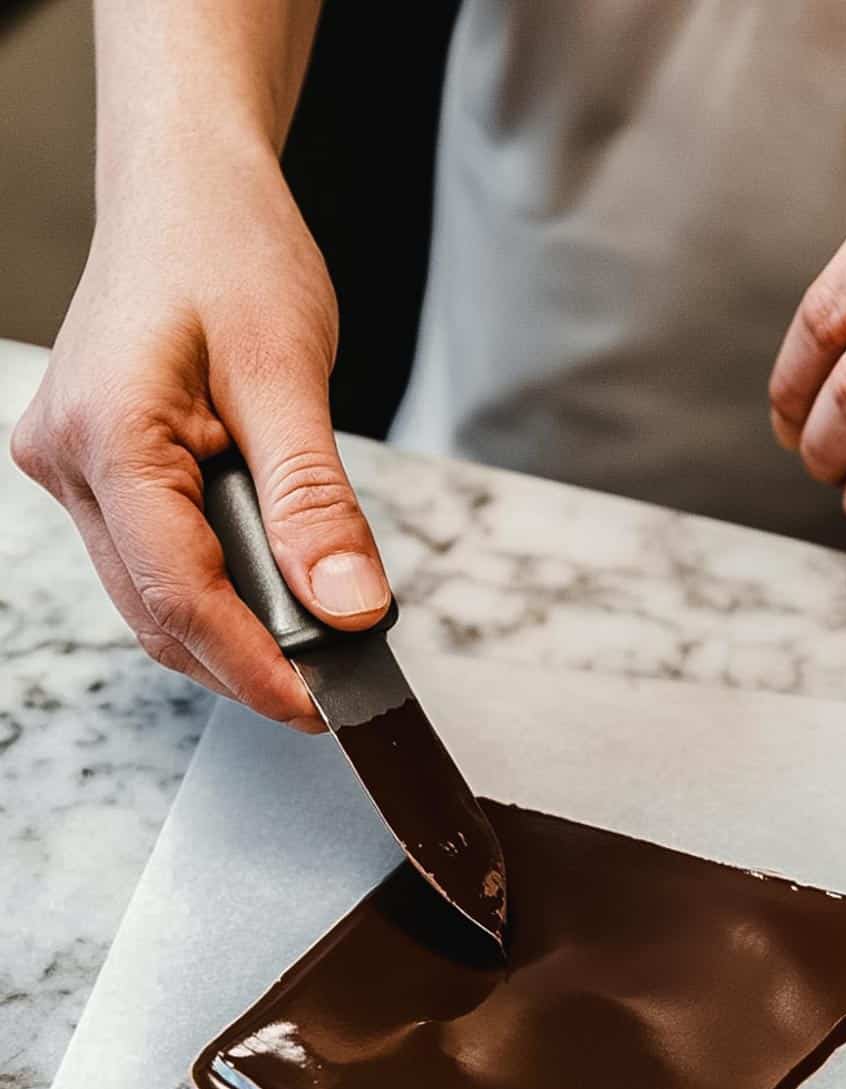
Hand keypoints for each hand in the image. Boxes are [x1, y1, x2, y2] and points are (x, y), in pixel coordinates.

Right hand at [10, 136, 389, 729]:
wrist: (187, 191)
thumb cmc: (230, 250)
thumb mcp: (290, 373)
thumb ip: (316, 502)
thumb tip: (349, 607)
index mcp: (107, 434)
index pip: (180, 594)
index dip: (256, 666)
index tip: (322, 709)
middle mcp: (66, 463)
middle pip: (158, 613)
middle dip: (247, 661)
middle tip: (334, 685)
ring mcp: (71, 471)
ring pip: (151, 599)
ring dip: (232, 632)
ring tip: (314, 642)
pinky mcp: (95, 473)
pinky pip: (152, 562)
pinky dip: (215, 591)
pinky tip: (270, 590)